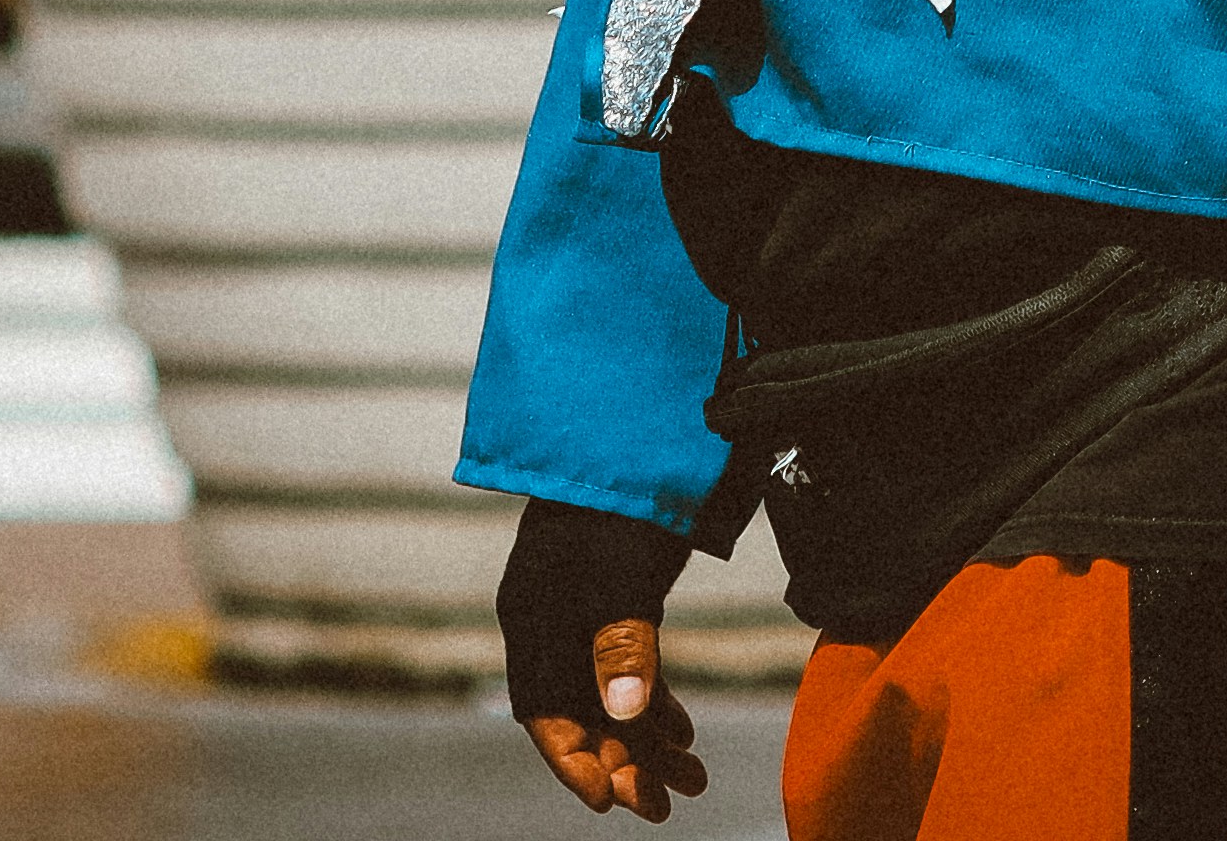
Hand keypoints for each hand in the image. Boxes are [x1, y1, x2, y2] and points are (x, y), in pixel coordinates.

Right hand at [502, 499, 705, 817]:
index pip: (543, 709)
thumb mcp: (621, 572)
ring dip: (647, 739)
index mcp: (533, 615)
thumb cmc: (619, 494)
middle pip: (581, 711)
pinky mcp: (616, 594)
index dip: (573, 760)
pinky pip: (629, 664)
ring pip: (610, 693)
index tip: (607, 803)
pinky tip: (684, 732)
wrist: (634, 423)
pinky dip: (654, 699)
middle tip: (665, 805)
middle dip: (623, 762)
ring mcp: (582, 606)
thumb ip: (622, 643)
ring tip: (692, 780)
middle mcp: (551, 618)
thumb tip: (625, 716)